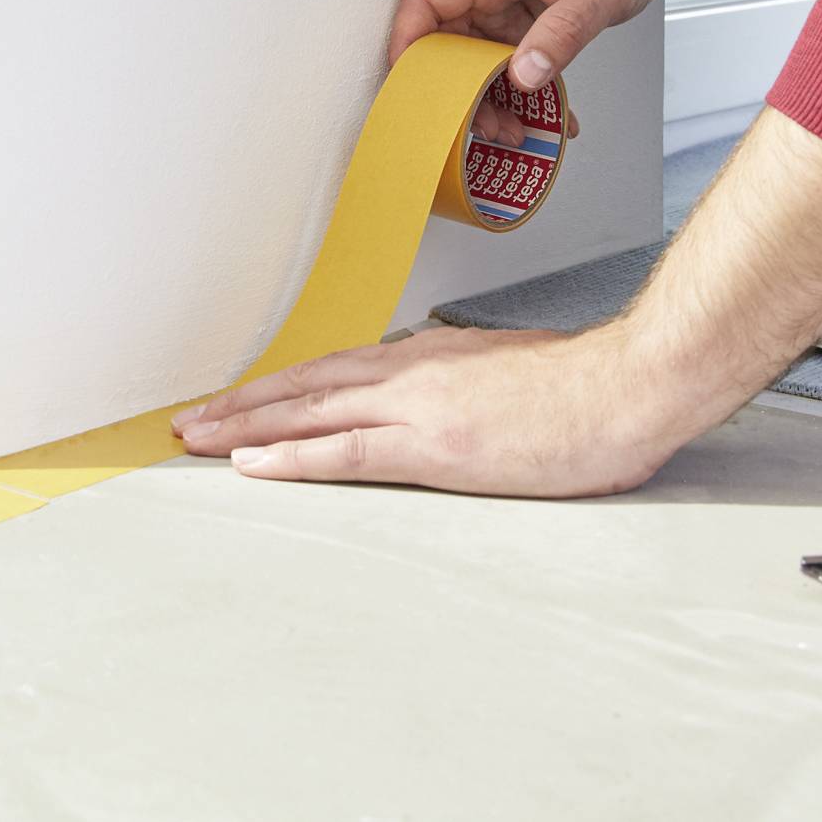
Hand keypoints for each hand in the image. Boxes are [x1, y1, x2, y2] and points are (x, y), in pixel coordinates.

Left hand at [171, 327, 682, 497]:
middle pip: (306, 385)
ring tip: (198, 439)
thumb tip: (442, 397)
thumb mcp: (508, 372)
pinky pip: (344, 452)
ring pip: (310, 412)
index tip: (243, 400)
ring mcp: (419, 406)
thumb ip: (463, 383)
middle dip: (244, 404)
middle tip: (191, 419)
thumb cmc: (586, 389)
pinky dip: (291, 457)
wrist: (630, 386)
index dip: (282, 386)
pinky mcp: (434, 445)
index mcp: (430, 357)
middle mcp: (412, 372)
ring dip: (247, 427)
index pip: (336, 370)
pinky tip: (253, 464)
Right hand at [391, 0, 666, 118]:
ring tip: (516, 131)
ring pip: (474, 64)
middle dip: (457, 91)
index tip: (410, 83)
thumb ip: (561, 34)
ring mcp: (503, 10)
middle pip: (445, 44)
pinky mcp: (521, 28)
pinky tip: (545, 118)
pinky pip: (506, 67)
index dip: (407, 41)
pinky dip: (521, 96)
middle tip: (483, 124)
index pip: (426, 0)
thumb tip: (524, 76)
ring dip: (489, 101)